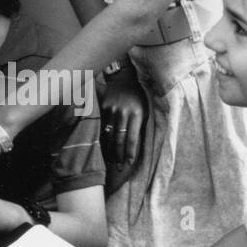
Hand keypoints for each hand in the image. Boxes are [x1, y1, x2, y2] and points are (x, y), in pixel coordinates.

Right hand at [100, 67, 147, 193]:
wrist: (125, 78)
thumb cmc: (139, 97)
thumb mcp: (144, 110)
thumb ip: (140, 127)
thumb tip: (134, 147)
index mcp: (137, 114)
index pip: (132, 139)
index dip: (130, 153)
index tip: (128, 163)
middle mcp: (123, 113)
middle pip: (119, 140)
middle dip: (118, 156)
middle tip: (118, 168)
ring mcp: (111, 110)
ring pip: (108, 135)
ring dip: (109, 150)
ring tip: (110, 162)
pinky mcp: (103, 108)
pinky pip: (102, 127)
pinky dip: (102, 139)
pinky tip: (102, 148)